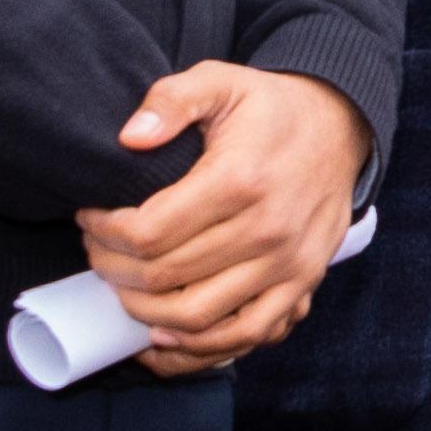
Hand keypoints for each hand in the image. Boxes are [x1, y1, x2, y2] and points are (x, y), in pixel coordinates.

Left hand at [79, 65, 368, 374]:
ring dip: (145, 313)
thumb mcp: (221, 81)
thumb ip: (170, 100)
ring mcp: (289, 265)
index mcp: (240, 181)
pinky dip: (199, 348)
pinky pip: (247, 336)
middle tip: (98, 252)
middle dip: (114, 270)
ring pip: (197, 317)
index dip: (104, 233)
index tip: (89, 218)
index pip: (149, 232)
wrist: (340, 128)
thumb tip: (130, 138)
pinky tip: (163, 335)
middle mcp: (268, 230)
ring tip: (124, 289)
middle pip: (164, 278)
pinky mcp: (302, 285)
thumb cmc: (270, 109)